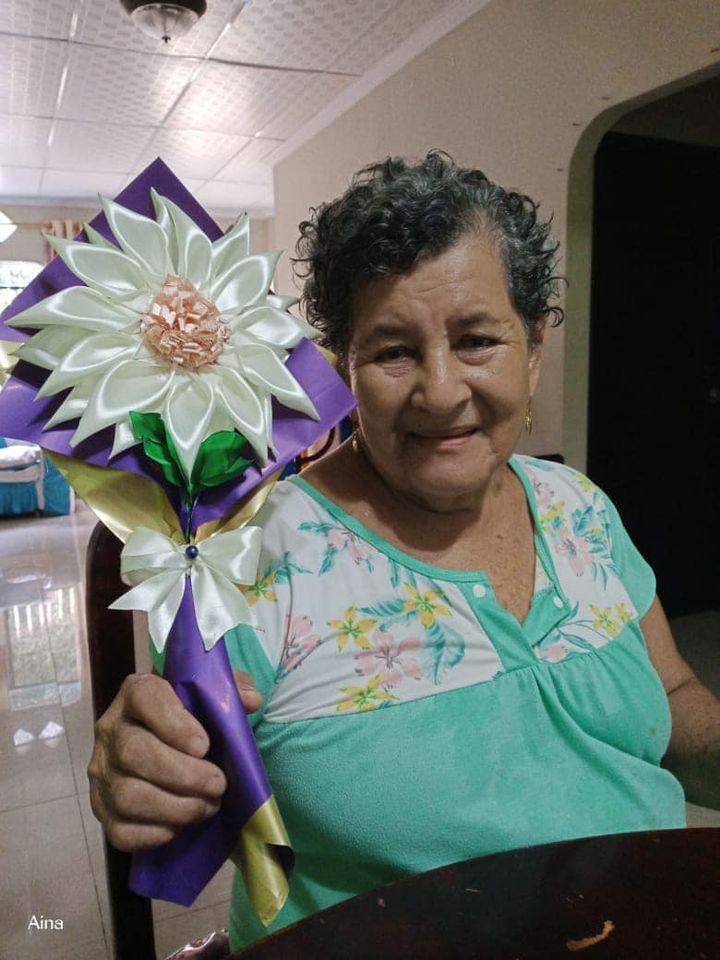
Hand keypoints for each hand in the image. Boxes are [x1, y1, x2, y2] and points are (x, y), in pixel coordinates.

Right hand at [88, 670, 260, 851]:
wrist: (167, 747)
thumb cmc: (191, 718)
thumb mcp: (211, 696)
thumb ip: (231, 691)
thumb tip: (251, 700)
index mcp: (136, 692)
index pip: (143, 697)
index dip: (173, 722)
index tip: (204, 745)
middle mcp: (111, 729)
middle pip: (134, 752)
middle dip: (183, 775)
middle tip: (218, 784)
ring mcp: (102, 772)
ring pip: (128, 796)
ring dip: (175, 808)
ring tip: (208, 806)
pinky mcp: (101, 808)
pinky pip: (120, 831)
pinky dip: (155, 833)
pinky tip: (180, 826)